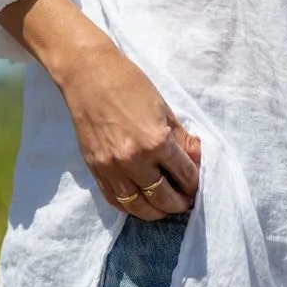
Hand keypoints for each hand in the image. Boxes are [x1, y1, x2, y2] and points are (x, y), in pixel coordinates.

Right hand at [58, 41, 200, 219]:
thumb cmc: (129, 85)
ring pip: (139, 207)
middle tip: (185, 201)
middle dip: (179, 203)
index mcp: (156, 141)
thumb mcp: (164, 109)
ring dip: (156, 211)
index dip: (194, 183)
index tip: (196, 185)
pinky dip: (131, 207)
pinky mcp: (95, 169)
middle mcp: (134, 160)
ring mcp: (112, 168)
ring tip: (165, 207)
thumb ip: (182, 139)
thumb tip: (197, 160)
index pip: (184, 174)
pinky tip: (141, 203)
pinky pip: (115, 201)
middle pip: (163, 198)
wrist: (88, 76)